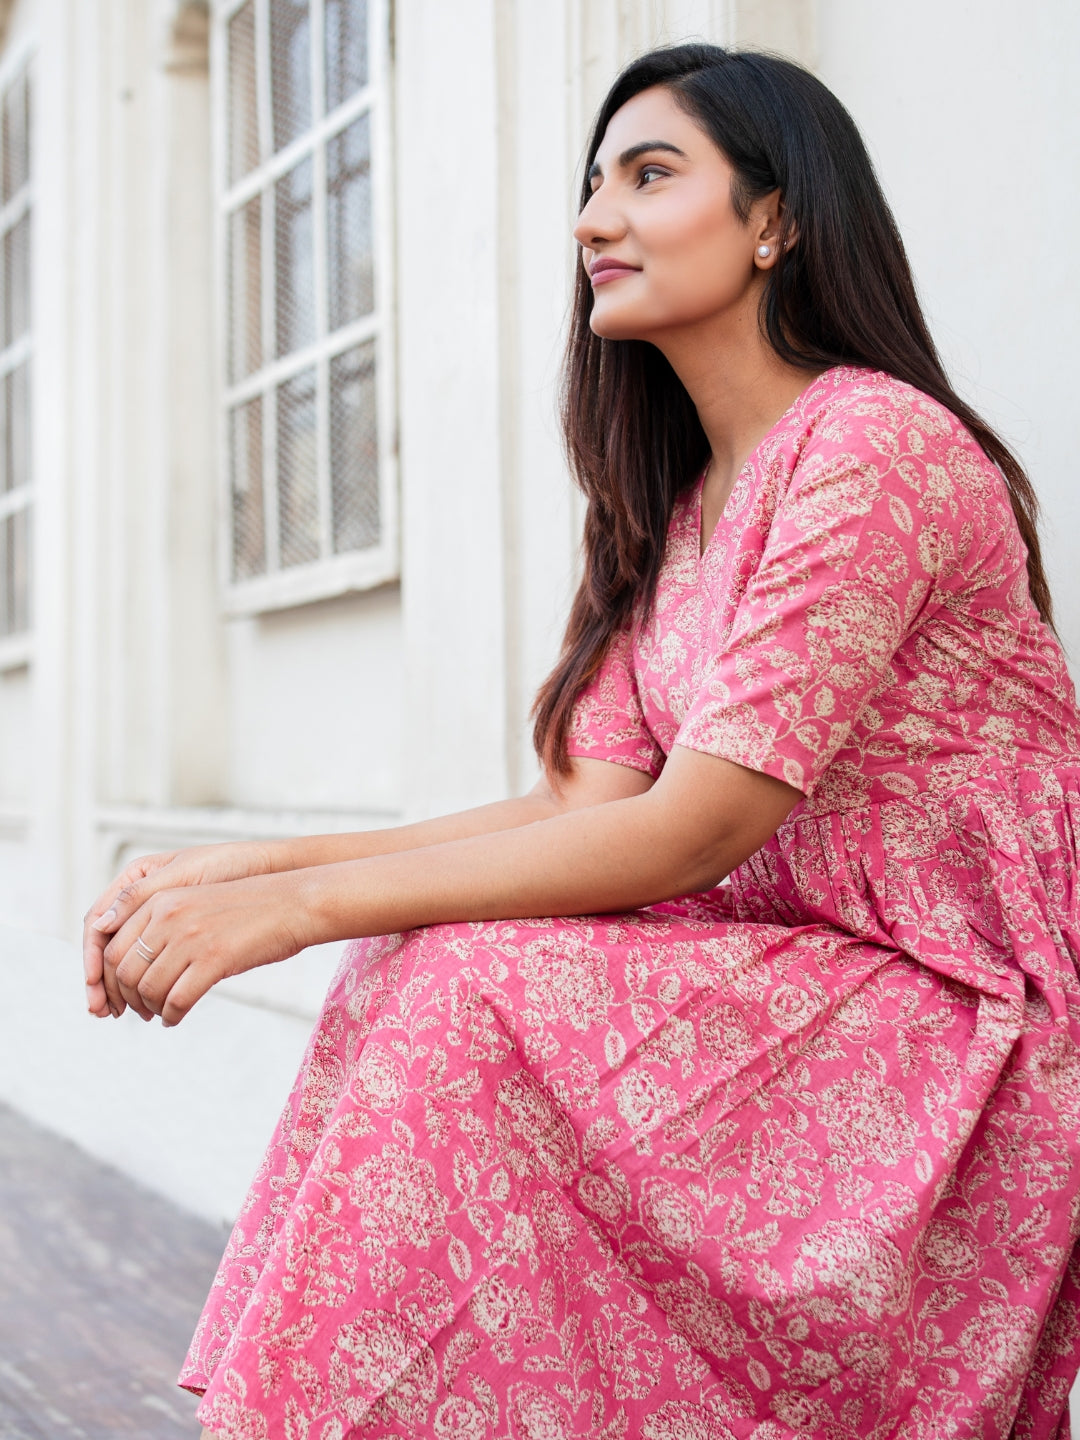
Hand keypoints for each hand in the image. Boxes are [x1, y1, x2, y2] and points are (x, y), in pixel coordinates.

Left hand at [101, 871, 311, 1025]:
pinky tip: (176, 1017)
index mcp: (161, 899)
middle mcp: (169, 915)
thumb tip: (133, 962)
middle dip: (127, 998)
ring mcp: (191, 937)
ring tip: (161, 1013)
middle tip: (140, 1010)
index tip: (120, 995)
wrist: (293, 904)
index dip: (109, 979)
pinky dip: (171, 1015)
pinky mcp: (214, 958)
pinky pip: (176, 1000)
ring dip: (150, 1009)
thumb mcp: (196, 902)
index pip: (113, 946)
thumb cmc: (249, 907)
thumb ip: (162, 922)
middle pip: (124, 970)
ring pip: (148, 989)